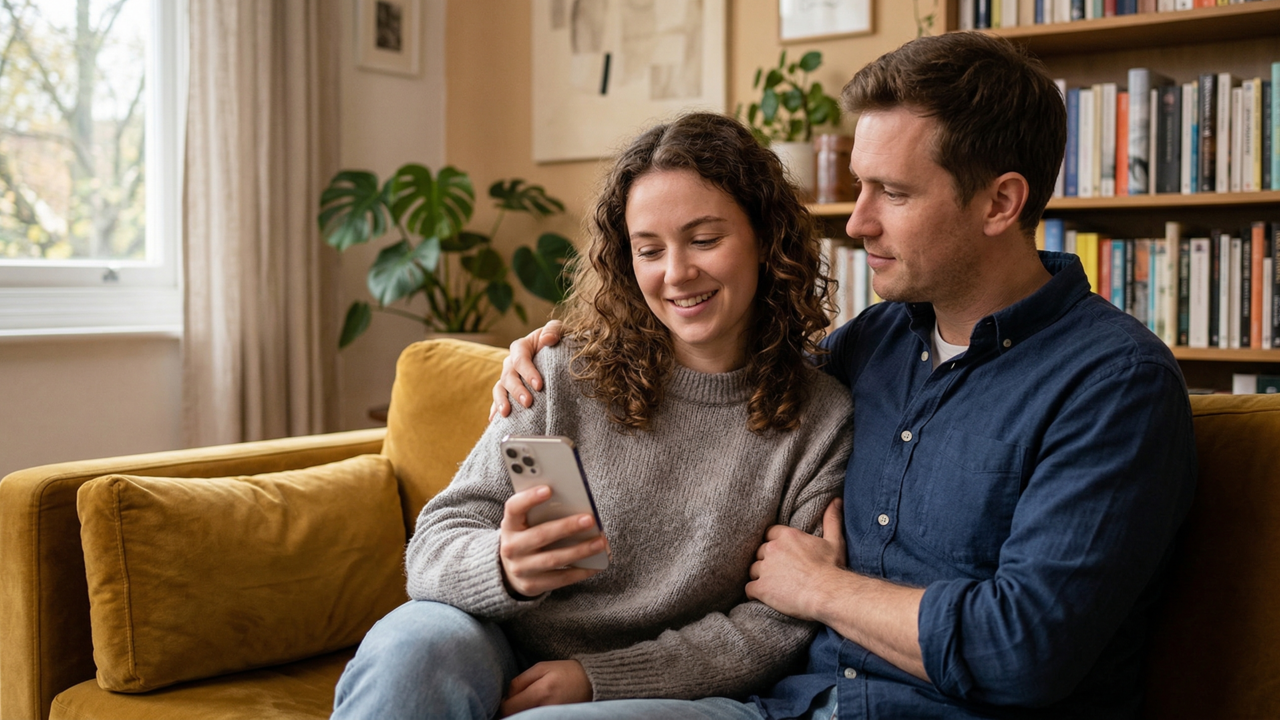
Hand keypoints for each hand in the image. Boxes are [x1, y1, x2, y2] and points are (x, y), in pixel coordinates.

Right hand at [490, 321, 563, 419]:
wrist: (557, 355)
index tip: (539, 385)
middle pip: (508, 376)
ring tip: (507, 413)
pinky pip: (498, 400)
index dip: (528, 372)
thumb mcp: (558, 330)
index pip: (520, 359)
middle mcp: (511, 363)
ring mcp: (508, 378)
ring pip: (499, 388)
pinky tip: (495, 420)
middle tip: (528, 402)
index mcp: (521, 347)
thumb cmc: (558, 341)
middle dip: (517, 390)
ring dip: (502, 401)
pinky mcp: (509, 391)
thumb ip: (553, 330)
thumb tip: (547, 339)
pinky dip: (495, 409)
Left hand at [499, 660, 591, 716]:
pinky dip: (532, 716)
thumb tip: (506, 698)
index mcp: (541, 692)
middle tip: (515, 703)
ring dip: (522, 713)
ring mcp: (552, 717)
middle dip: (512, 711)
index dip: (503, 705)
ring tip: (527, 705)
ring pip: (526, 719)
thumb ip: (520, 682)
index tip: (506, 700)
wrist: (591, 683)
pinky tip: (535, 710)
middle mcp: (546, 709)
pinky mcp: (557, 719)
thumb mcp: (541, 668)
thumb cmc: (565, 672)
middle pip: (516, 717)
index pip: (509, 708)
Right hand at [500, 485, 607, 596]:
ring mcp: (520, 568)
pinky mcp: (532, 585)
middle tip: (590, 520)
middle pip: (540, 535)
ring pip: (553, 559)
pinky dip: (581, 571)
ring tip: (600, 542)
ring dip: (580, 550)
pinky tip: (596, 564)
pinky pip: (560, 578)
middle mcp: (511, 547)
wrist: (507, 571)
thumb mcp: (524, 523)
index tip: (548, 489)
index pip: (514, 508)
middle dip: (567, 527)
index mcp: (509, 525)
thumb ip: (540, 512)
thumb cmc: (525, 537)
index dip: (529, 498)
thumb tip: (574, 502)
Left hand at [746, 498, 846, 620]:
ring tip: (774, 586)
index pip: (769, 534)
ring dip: (760, 577)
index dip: (773, 544)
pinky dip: (755, 593)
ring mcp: (765, 568)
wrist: (828, 593)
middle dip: (766, 561)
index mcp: (787, 536)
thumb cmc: (832, 569)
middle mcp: (772, 549)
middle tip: (779, 572)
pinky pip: (749, 589)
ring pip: (753, 570)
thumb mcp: (834, 541)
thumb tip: (836, 500)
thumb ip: (831, 520)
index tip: (782, 554)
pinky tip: (764, 597)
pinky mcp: (761, 588)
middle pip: (760, 552)